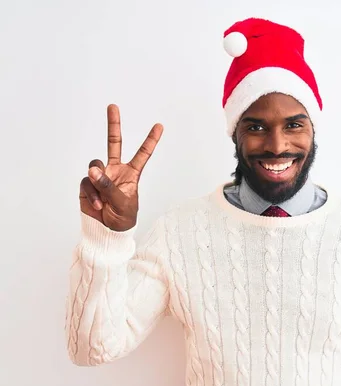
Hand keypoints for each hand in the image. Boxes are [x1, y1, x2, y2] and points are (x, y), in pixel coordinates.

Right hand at [79, 104, 162, 230]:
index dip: (151, 140)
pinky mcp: (88, 184)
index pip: (143, 154)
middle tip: (113, 106)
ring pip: (95, 166)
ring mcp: (101, 176)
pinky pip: (87, 182)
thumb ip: (109, 186)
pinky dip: (92, 194)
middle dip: (113, 125)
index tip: (160, 125)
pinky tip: (98, 204)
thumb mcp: (123, 203)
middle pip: (113, 143)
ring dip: (99, 183)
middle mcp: (116, 171)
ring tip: (103, 200)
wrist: (106, 231)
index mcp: (131, 174)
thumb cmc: (122, 218)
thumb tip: (93, 170)